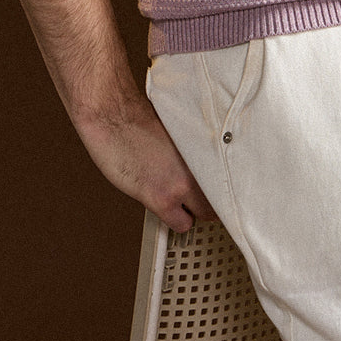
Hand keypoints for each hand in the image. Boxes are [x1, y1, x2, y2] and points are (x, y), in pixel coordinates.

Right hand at [76, 96, 217, 233]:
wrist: (112, 116)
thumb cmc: (137, 118)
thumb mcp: (176, 129)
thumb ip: (191, 149)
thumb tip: (199, 163)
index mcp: (204, 145)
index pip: (227, 176)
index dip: (219, 187)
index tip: (217, 193)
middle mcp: (198, 164)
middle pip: (221, 198)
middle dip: (209, 202)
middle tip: (198, 201)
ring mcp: (182, 183)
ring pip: (204, 214)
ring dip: (192, 211)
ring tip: (177, 202)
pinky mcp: (162, 199)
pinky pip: (181, 224)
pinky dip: (175, 221)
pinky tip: (166, 210)